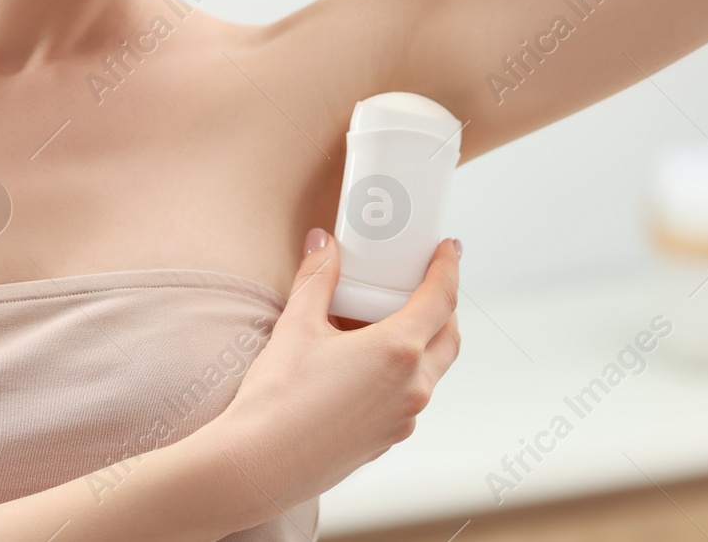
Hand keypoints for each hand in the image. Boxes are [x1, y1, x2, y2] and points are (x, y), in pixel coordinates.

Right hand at [208, 229, 461, 515]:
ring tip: (384, 324)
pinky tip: (364, 366)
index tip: (449, 250)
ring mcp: (403, 419)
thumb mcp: (296, 325)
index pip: (441, 299)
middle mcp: (412, 387)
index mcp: (397, 351)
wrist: (258, 464)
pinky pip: (408, 397)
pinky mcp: (387, 440)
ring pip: (430, 371)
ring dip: (421, 343)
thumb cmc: (277, 398)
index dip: (448, 268)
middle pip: (447, 337)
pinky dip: (402, 374)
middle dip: (443, 307)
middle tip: (421, 284)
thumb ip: (316, 279)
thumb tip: (322, 244)